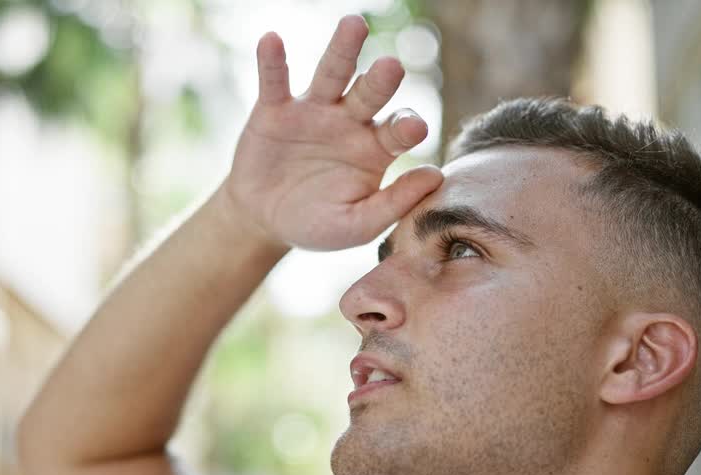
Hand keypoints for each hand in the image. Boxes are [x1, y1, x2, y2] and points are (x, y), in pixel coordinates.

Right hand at [218, 15, 443, 251]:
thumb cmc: (317, 223)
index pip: (398, 129)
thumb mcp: (356, 224)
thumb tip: (436, 175)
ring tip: (354, 25)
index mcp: (376, 147)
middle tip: (391, 67)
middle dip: (381, 79)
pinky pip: (275, 81)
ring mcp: (314, 111)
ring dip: (342, 50)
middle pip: (371, 93)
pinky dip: (273, 61)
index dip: (407, 127)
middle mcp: (350, 121)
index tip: (415, 129)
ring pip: (332, 73)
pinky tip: (272, 40)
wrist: (264, 221)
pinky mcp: (274, 110)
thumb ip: (393, 203)